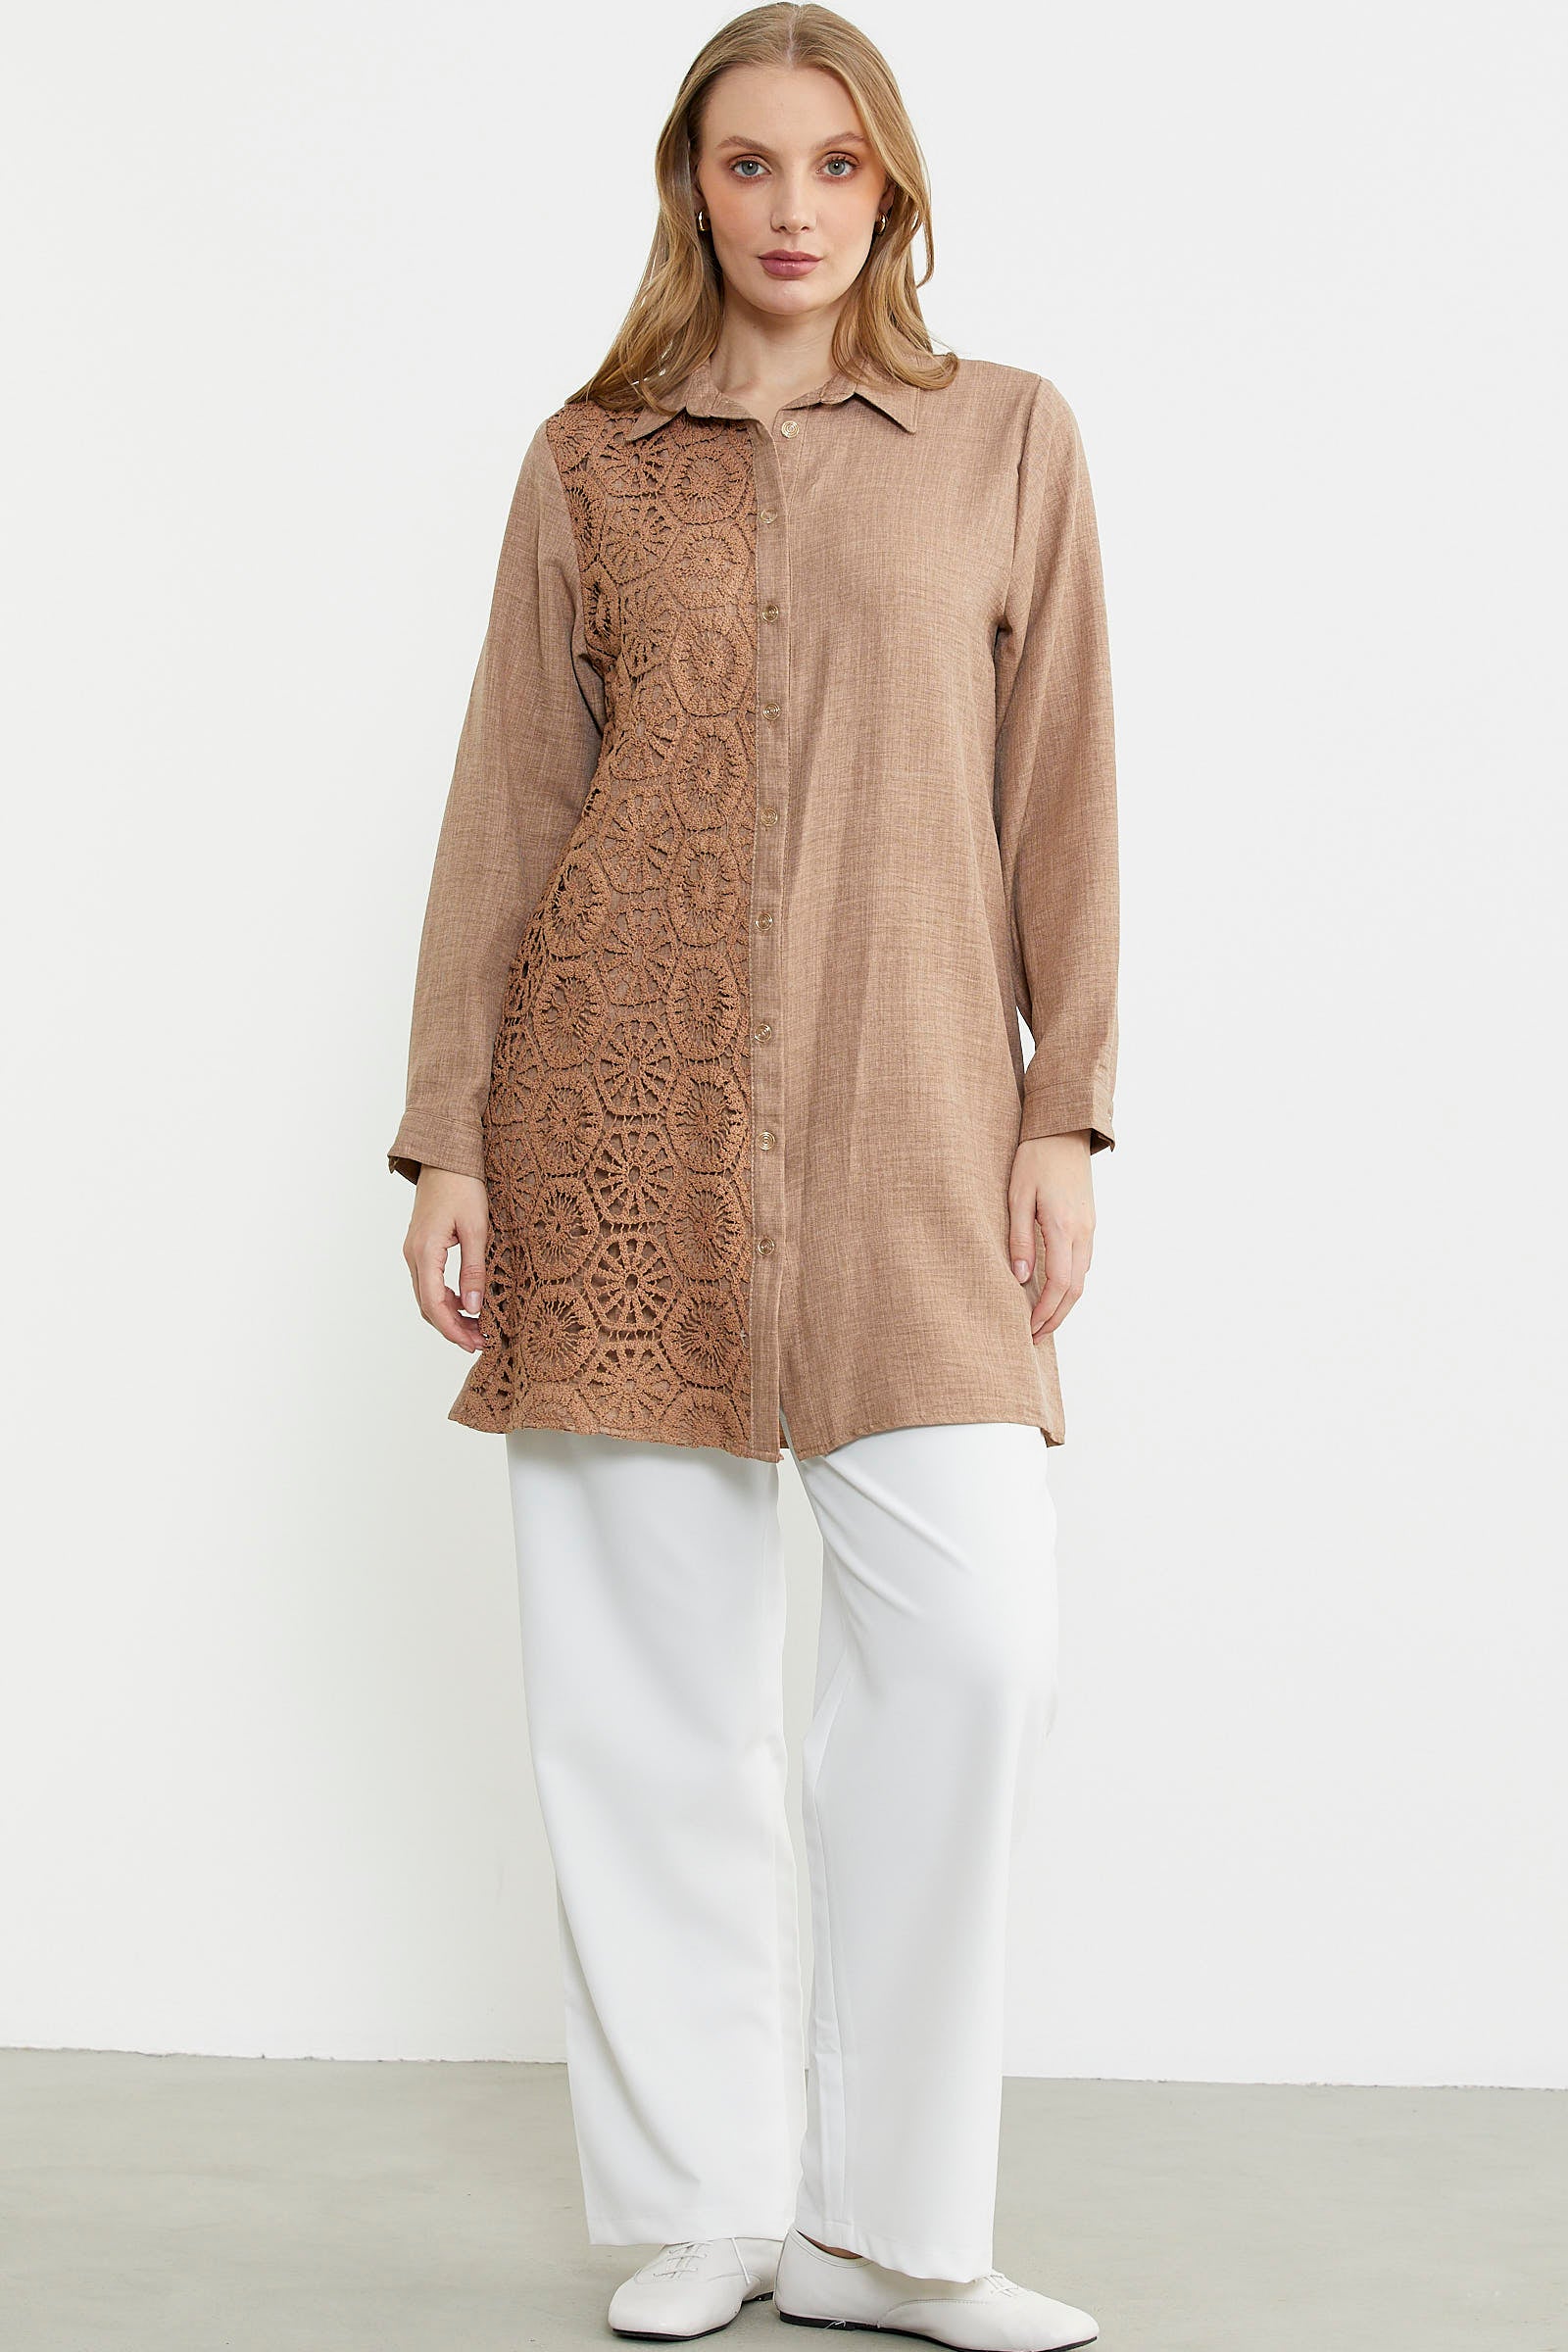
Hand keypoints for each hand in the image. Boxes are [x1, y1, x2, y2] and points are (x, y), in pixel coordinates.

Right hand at [403, 1168, 488, 1351]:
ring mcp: (413, 1251)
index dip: (453, 1329)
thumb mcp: (477, 1229)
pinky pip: (429, 1281)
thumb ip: (474, 1270)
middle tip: (479, 1343)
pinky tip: (467, 1303)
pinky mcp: (420, 1246)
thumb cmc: (463, 1186)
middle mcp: (413, 1255)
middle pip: (427, 1305)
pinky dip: (446, 1298)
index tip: (473, 1344)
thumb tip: (474, 1308)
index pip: (434, 1304)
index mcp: (424, 1252)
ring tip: (476, 1328)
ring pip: (427, 1295)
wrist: (445, 1156)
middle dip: (452, 1328)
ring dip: (449, 1315)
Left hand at [1007, 1131, 1094, 1340]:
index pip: (1060, 1283)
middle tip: (1034, 1337)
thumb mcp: (1017, 1196)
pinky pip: (1083, 1263)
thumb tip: (1021, 1278)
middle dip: (1055, 1317)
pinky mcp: (1088, 1223)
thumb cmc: (1035, 1158)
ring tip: (1041, 1321)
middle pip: (1076, 1289)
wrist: (1064, 1130)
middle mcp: (1083, 1231)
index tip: (1028, 1329)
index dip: (1045, 1312)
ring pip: (1082, 1278)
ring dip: (1064, 1304)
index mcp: (1063, 1226)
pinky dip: (1070, 1285)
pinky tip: (1052, 1291)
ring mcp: (1089, 1228)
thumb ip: (1019, 1238)